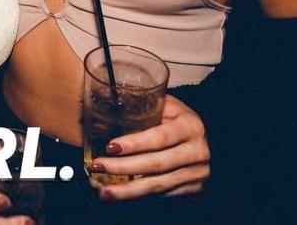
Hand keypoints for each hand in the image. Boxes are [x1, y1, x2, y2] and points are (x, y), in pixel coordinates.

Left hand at [87, 94, 209, 199]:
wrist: (196, 138)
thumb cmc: (172, 118)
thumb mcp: (163, 106)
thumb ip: (141, 106)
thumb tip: (102, 100)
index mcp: (190, 125)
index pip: (160, 137)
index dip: (134, 143)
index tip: (110, 147)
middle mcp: (198, 150)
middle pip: (156, 163)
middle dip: (123, 167)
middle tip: (98, 167)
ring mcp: (198, 172)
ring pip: (157, 184)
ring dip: (127, 190)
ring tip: (103, 192)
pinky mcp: (194, 189)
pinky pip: (162, 195)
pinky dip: (138, 195)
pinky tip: (120, 194)